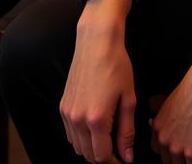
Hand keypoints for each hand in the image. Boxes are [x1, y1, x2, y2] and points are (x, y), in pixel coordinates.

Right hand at [60, 13, 136, 162]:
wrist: (96, 41)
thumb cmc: (116, 65)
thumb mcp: (128, 99)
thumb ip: (127, 132)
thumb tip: (127, 157)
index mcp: (97, 119)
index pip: (102, 157)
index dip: (115, 162)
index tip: (124, 159)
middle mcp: (78, 119)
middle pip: (88, 156)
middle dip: (104, 158)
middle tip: (117, 151)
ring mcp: (68, 112)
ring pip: (77, 147)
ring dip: (91, 149)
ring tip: (107, 139)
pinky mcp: (63, 105)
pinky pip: (70, 133)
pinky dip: (80, 138)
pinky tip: (93, 128)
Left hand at [150, 66, 191, 163]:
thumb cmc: (191, 91)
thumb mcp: (169, 103)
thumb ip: (165, 117)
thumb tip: (166, 122)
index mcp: (157, 126)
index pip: (155, 149)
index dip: (166, 151)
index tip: (173, 151)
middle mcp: (163, 139)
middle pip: (166, 160)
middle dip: (175, 159)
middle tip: (185, 153)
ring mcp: (177, 148)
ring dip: (186, 162)